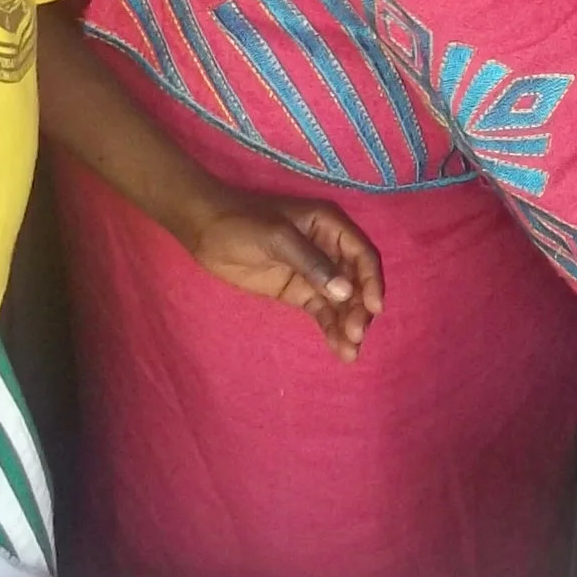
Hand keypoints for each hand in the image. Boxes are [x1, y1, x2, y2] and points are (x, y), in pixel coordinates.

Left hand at [178, 189, 384, 361]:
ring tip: (350, 352)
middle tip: (356, 335)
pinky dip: (331, 329)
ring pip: (342, 302)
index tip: (374, 309)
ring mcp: (315, 273)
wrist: (203, 230)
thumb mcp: (278, 238)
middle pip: (356, 282)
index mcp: (330, 226)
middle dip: (360, 309)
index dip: (371, 282)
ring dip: (349, 325)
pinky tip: (339, 348)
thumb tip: (346, 292)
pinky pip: (322, 311)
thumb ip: (312, 263)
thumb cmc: (241, 223)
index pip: (362, 256)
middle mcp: (330, 249)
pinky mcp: (299, 291)